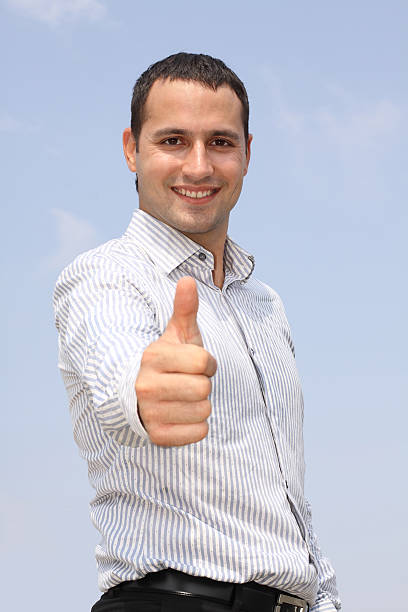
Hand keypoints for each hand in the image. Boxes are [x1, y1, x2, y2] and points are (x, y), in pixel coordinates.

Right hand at [135, 276, 216, 445]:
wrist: (139, 396)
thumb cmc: (167, 362)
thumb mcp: (175, 335)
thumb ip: (184, 309)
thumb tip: (187, 279)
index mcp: (153, 356)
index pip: (204, 362)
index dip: (206, 362)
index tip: (195, 363)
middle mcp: (146, 385)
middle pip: (203, 389)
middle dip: (202, 384)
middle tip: (187, 382)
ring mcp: (150, 412)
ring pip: (203, 411)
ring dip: (200, 405)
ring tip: (183, 398)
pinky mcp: (158, 436)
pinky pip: (199, 432)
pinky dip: (197, 426)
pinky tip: (181, 415)